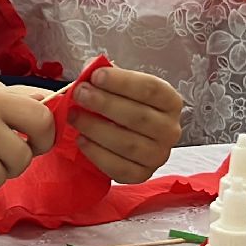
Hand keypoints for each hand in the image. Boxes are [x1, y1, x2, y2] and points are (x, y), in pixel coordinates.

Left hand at [67, 67, 182, 181]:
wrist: (123, 134)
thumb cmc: (122, 105)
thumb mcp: (120, 87)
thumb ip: (108, 78)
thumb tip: (91, 70)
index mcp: (170, 102)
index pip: (151, 89)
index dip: (122, 82)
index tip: (95, 76)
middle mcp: (171, 130)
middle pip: (139, 117)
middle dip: (105, 104)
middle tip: (79, 94)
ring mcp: (159, 155)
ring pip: (128, 143)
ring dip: (97, 128)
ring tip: (74, 116)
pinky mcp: (142, 175)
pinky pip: (120, 168)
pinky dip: (97, 154)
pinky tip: (81, 140)